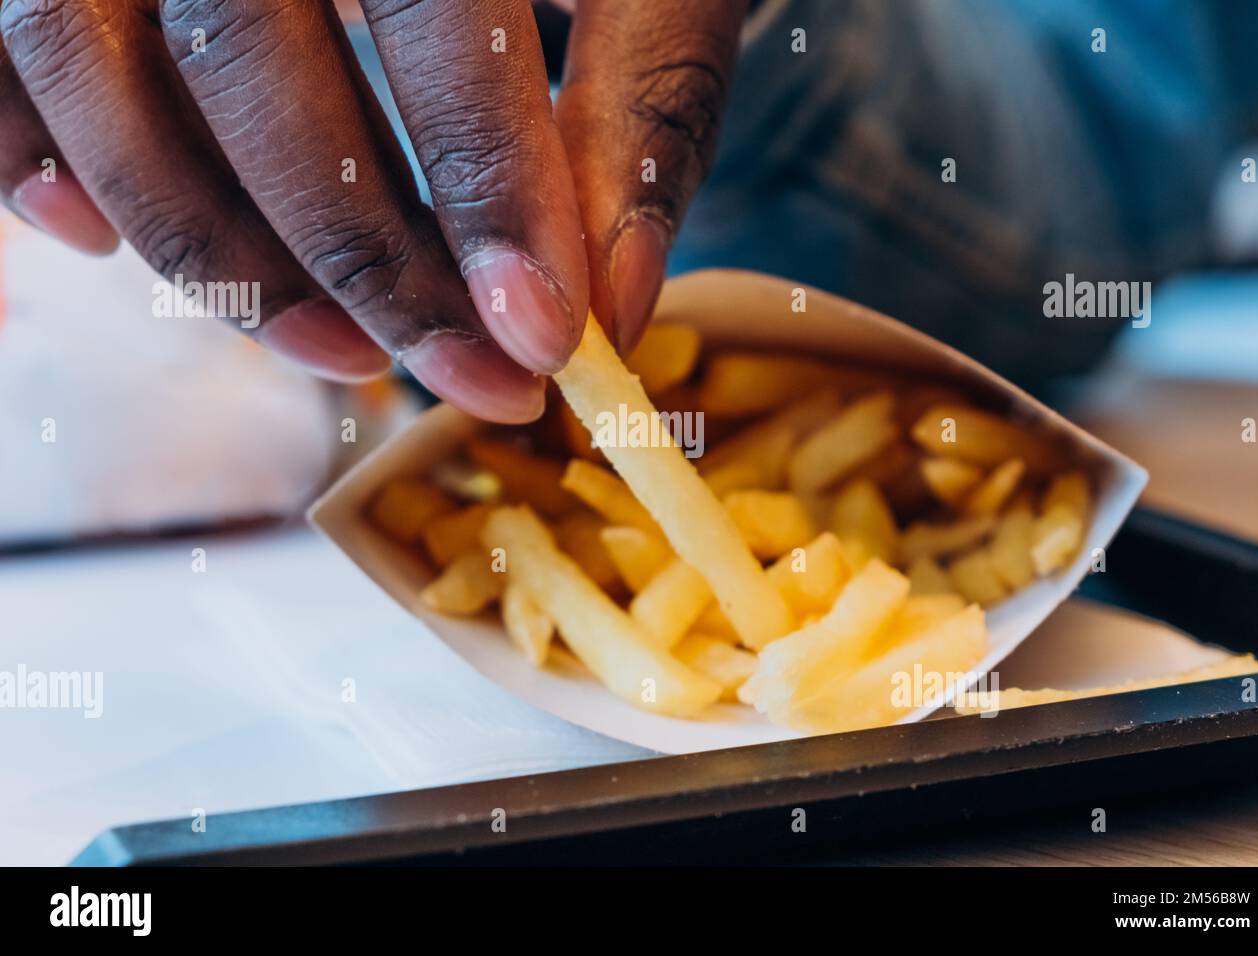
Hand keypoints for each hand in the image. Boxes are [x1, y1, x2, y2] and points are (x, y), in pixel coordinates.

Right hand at [0, 0, 744, 420]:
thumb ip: (640, 97)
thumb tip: (613, 305)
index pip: (432, 12)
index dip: (488, 191)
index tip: (540, 338)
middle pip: (248, 61)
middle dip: (364, 259)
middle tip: (466, 379)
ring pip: (94, 63)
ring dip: (212, 248)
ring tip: (339, 355)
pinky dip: (30, 152)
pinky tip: (97, 239)